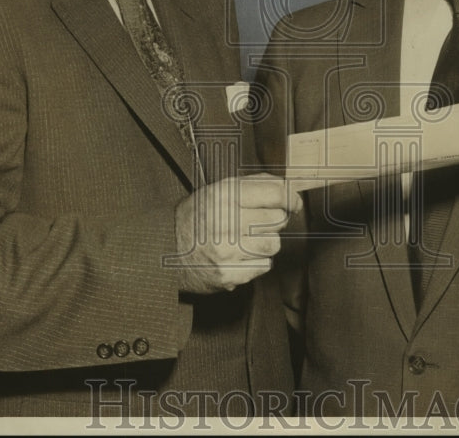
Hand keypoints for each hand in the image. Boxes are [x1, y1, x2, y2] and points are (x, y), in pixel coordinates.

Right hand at [174, 173, 302, 293]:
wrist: (165, 247)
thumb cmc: (198, 215)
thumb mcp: (219, 189)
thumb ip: (255, 183)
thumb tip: (291, 185)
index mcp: (224, 193)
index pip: (276, 193)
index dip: (290, 198)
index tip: (293, 202)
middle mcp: (225, 220)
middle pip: (278, 220)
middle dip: (273, 221)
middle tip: (256, 222)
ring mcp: (226, 250)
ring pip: (273, 244)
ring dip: (265, 243)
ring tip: (245, 240)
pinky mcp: (227, 274)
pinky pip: (263, 266)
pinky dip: (255, 262)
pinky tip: (239, 256)